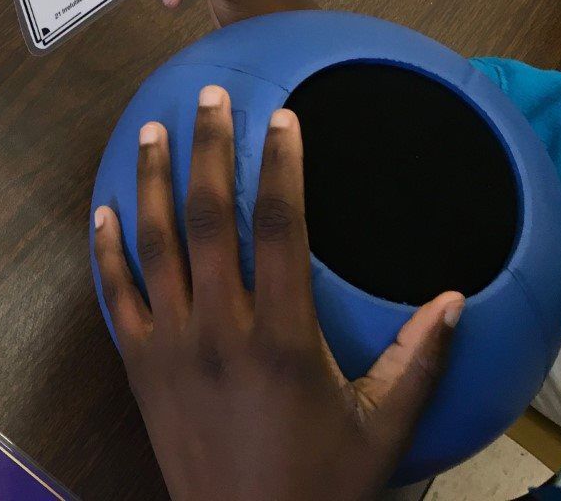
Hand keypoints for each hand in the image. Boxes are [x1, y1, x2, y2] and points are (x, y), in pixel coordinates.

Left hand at [93, 89, 463, 500]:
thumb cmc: (321, 485)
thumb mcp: (383, 430)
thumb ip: (419, 360)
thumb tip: (458, 299)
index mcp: (283, 336)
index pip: (280, 227)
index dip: (282, 166)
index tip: (282, 118)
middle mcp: (220, 328)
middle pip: (210, 217)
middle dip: (209, 150)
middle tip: (210, 98)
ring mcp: (170, 345)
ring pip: (156, 244)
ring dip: (151, 182)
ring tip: (151, 132)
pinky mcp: (138, 367)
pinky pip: (115, 297)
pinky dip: (106, 251)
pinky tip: (103, 212)